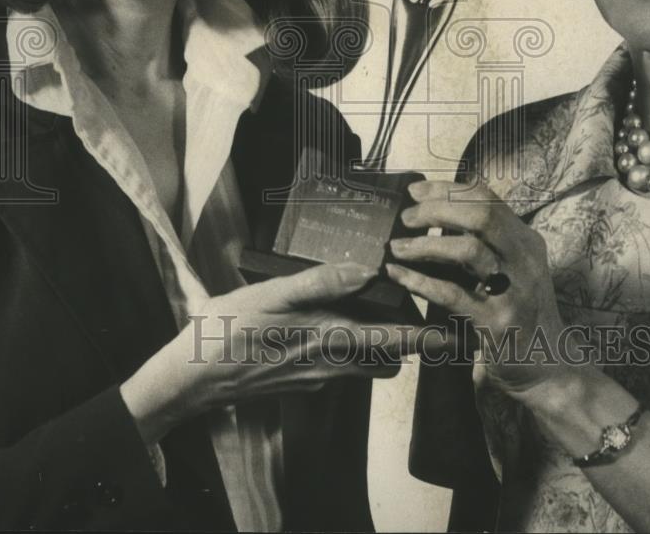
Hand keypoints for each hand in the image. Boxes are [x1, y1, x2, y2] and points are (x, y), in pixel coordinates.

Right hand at [121, 262, 418, 443]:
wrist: (194, 376)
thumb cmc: (230, 330)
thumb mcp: (272, 295)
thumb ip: (321, 282)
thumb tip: (367, 270)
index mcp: (330, 338)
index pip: (395, 340)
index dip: (428, 336)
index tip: (456, 331)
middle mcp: (332, 363)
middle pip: (388, 355)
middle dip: (413, 342)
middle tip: (433, 322)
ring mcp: (318, 375)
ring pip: (368, 363)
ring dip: (385, 347)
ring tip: (392, 317)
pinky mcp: (303, 379)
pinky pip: (344, 367)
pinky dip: (356, 350)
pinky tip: (342, 326)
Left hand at [386, 180, 584, 402]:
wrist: (550, 366)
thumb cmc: (522, 312)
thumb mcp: (515, 268)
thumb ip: (488, 241)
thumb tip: (439, 212)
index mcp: (526, 240)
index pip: (486, 198)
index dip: (447, 189)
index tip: (415, 190)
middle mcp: (524, 260)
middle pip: (480, 215)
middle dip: (437, 209)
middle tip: (407, 218)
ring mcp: (513, 291)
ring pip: (467, 250)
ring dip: (425, 245)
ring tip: (398, 248)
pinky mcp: (496, 323)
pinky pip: (452, 295)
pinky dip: (420, 281)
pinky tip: (399, 276)